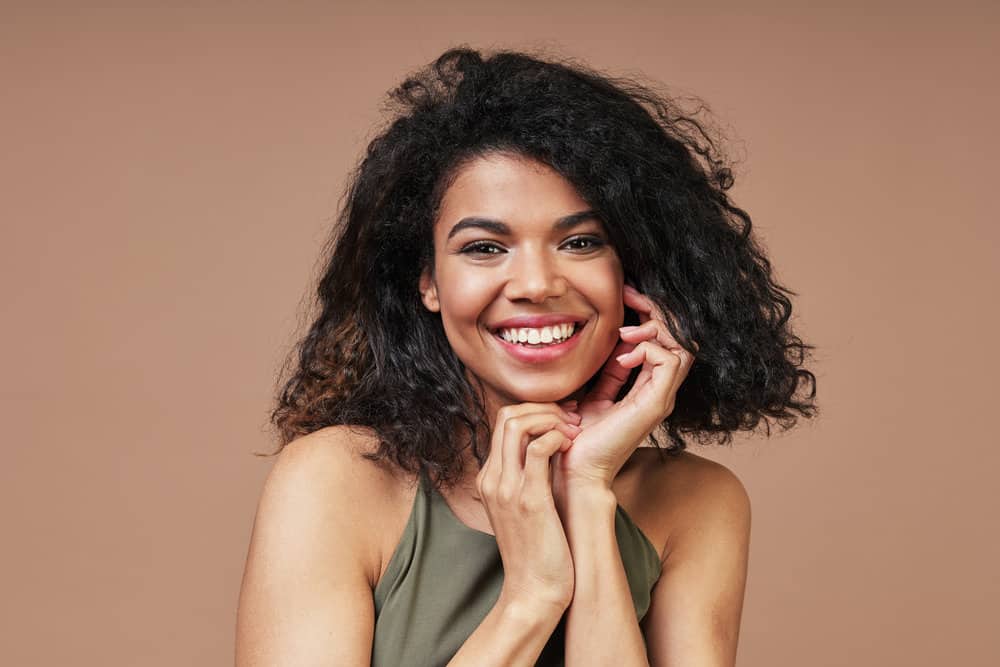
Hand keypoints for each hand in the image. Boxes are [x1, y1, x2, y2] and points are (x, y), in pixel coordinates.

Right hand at [477, 402, 583, 610]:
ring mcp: (507, 488)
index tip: (562, 420)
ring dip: (551, 418)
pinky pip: (539, 449)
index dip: (534, 412)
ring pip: (517, 425)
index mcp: (489, 478)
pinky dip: (557, 437)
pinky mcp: (529, 499)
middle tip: (571, 420)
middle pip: (506, 416)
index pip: (503, 423)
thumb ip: (527, 479)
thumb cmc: (537, 551)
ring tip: (573, 431)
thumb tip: (547, 454)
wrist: (533, 591)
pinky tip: (572, 447)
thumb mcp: (523, 509)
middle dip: (543, 408)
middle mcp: (492, 478)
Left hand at [553, 284, 697, 492]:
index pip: (665, 340)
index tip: (625, 295)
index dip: (649, 313)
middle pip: (680, 338)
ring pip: (682, 346)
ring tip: (625, 331)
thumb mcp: (593, 396)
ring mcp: (661, 399)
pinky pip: (669, 361)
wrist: (576, 470)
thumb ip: (609, 374)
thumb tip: (612, 347)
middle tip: (629, 295)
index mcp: (648, 388)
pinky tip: (622, 355)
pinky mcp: (655, 405)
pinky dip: (648, 349)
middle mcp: (661, 391)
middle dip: (656, 310)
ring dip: (654, 329)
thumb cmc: (580, 438)